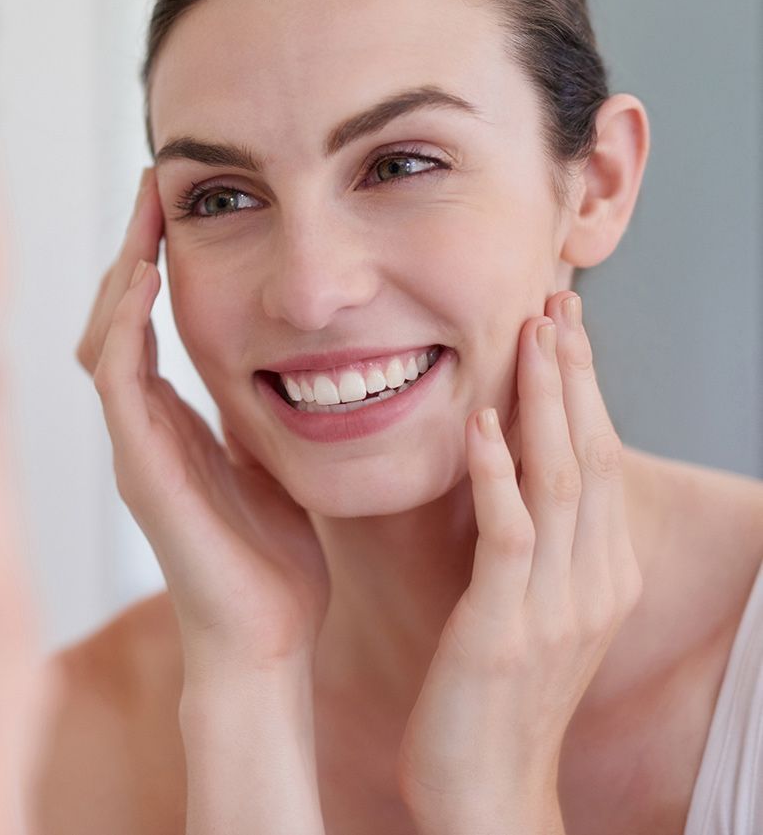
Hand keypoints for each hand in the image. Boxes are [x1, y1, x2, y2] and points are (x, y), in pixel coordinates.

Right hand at [78, 170, 328, 671]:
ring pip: (102, 338)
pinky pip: (117, 380)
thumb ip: (260, 413)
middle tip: (156, 184)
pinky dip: (124, 324)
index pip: (139, 323)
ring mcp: (134, 447)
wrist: (264, 643)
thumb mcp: (270, 461)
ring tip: (148, 212)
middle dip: (129, 247)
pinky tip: (143, 278)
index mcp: (168, 424)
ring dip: (121, 271)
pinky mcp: (141, 468)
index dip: (149, 260)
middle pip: (108, 318)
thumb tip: (292, 362)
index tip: (177, 202)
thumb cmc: (272, 565)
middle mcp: (140, 429)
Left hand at [399, 292, 641, 833]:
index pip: (599, 458)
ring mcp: (555, 606)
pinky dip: (497, 476)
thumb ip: (527, 546)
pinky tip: (483, 425)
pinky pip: (509, 536)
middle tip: (555, 297)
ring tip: (530, 333)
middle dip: (575, 372)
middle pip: (592, 453)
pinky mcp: (505, 627)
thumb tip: (507, 474)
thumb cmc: (490, 698)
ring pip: (561, 480)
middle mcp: (593, 583)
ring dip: (546, 401)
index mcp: (600, 574)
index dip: (584, 386)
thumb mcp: (526, 609)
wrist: (486, 790)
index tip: (562, 320)